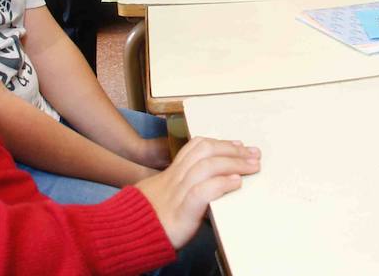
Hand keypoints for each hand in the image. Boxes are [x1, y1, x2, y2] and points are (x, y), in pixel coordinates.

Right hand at [136, 136, 259, 248]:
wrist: (125, 236)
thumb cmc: (145, 220)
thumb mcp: (160, 195)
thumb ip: (180, 187)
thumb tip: (206, 184)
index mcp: (171, 174)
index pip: (196, 147)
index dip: (219, 143)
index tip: (238, 145)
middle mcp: (174, 179)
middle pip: (205, 151)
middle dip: (232, 150)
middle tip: (254, 154)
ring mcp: (176, 194)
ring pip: (206, 166)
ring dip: (234, 163)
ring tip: (252, 166)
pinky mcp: (180, 213)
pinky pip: (202, 191)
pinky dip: (221, 184)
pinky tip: (236, 183)